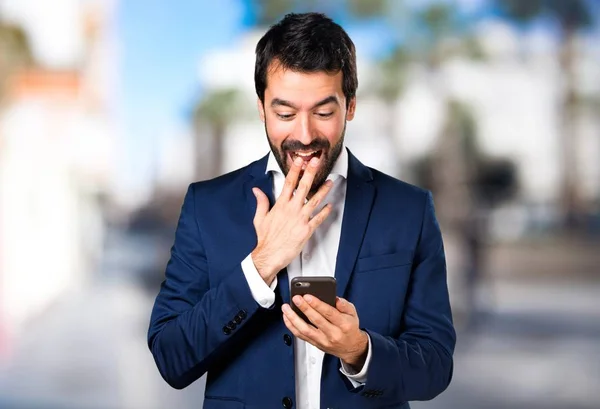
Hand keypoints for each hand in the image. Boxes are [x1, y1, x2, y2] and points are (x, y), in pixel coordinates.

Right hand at [251, 156, 333, 284]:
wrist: (268, 255)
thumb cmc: (265, 239)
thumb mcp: (259, 218)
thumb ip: (261, 202)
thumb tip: (257, 190)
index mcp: (280, 205)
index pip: (289, 183)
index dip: (295, 170)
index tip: (300, 161)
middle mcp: (291, 210)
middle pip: (303, 187)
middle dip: (311, 173)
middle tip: (317, 162)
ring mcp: (300, 219)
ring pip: (314, 201)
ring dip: (323, 190)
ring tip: (329, 182)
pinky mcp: (306, 230)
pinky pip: (318, 219)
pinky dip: (325, 212)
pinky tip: (330, 205)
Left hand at [282, 295, 368, 368]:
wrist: (351, 347)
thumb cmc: (350, 328)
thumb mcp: (353, 314)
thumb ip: (345, 305)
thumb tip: (335, 299)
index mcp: (343, 325)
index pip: (329, 313)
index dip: (317, 304)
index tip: (307, 296)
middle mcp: (333, 334)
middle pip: (315, 320)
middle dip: (304, 308)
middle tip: (296, 298)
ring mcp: (323, 341)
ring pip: (305, 330)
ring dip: (293, 318)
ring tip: (286, 308)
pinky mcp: (315, 344)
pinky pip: (301, 336)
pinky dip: (292, 326)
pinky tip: (287, 318)